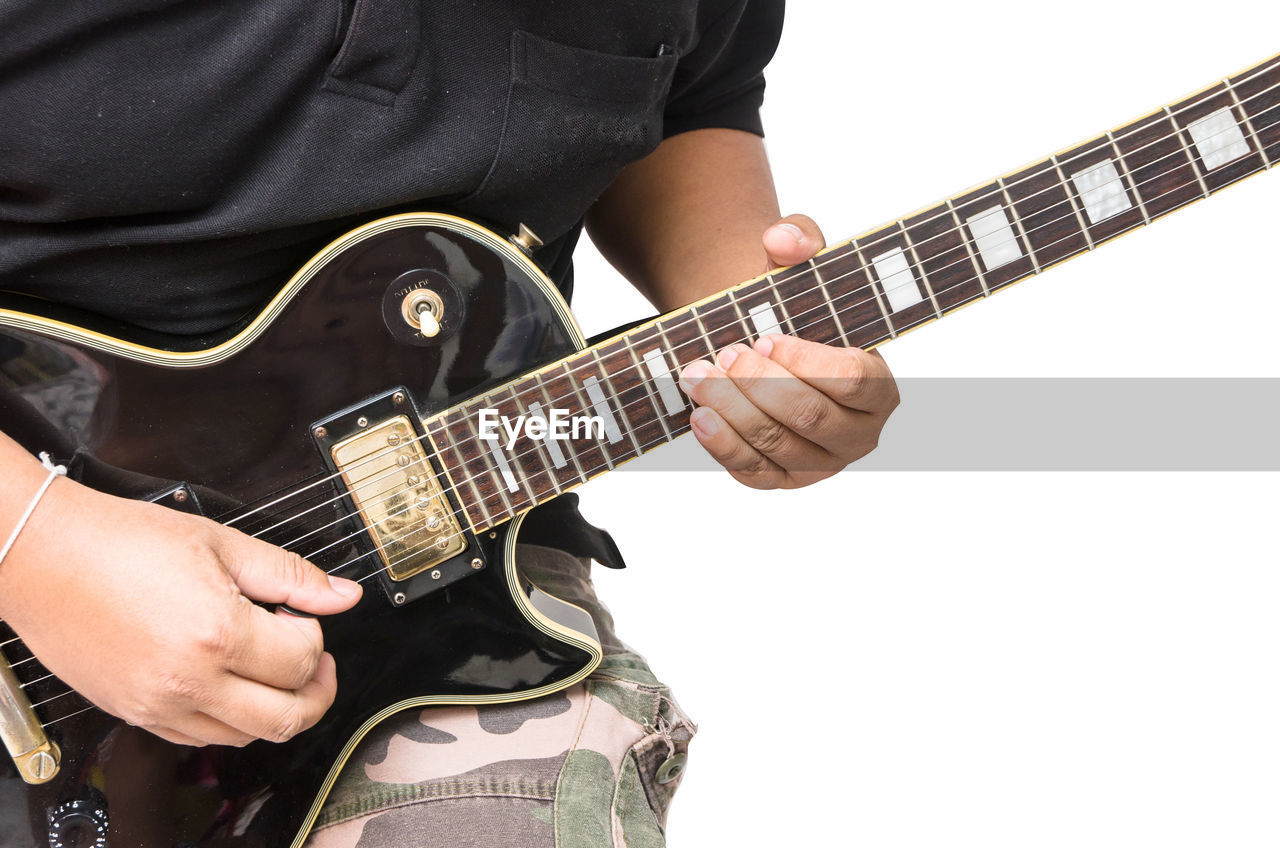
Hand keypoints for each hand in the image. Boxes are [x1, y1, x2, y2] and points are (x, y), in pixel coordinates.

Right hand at [0, 476, 361, 746]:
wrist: (45, 557)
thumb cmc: (122, 542)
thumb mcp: (221, 543)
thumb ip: (291, 575)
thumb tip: (343, 594)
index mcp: (217, 633)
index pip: (301, 662)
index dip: (315, 636)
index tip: (303, 617)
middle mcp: (190, 680)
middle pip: (286, 719)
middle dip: (316, 691)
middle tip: (314, 661)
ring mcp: (160, 705)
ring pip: (246, 737)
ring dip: (275, 707)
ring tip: (272, 666)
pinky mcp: (138, 715)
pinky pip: (201, 738)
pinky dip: (231, 719)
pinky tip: (232, 681)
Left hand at [678, 215, 899, 488]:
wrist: (762, 348)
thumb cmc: (793, 312)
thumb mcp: (800, 268)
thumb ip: (800, 239)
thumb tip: (781, 238)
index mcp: (879, 387)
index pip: (852, 381)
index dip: (806, 361)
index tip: (766, 338)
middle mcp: (859, 434)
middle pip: (810, 416)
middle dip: (760, 384)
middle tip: (725, 353)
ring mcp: (822, 464)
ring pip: (777, 445)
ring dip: (732, 410)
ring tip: (699, 377)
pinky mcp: (783, 480)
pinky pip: (754, 472)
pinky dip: (723, 445)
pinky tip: (700, 416)